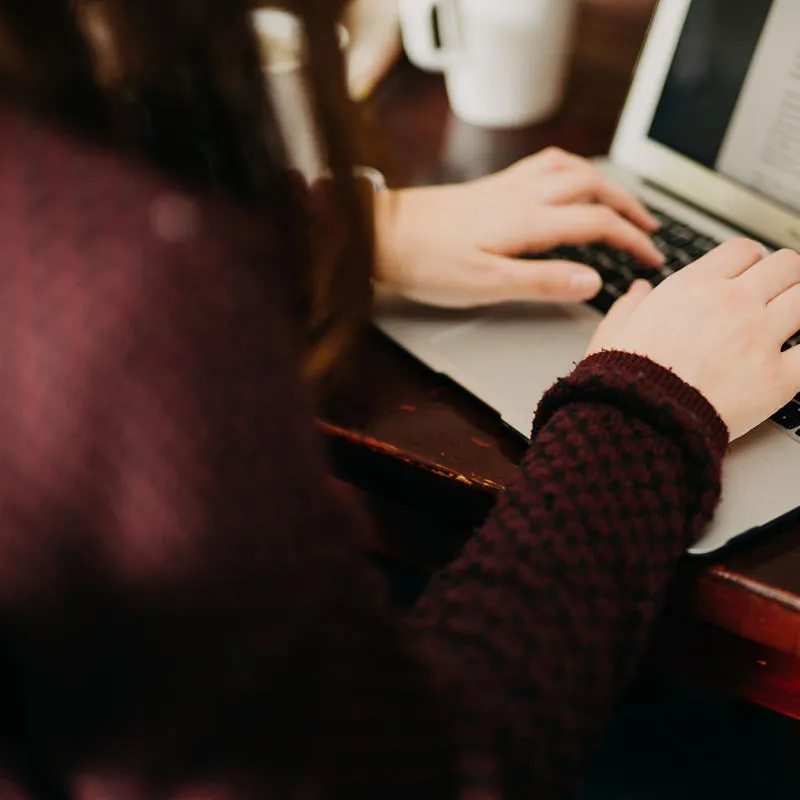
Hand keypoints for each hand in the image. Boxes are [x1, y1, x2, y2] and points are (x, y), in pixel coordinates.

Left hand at [373, 147, 663, 307]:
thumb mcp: (486, 283)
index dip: (632, 240)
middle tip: (650, 229)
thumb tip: (594, 281)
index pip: (597, 222)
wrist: (381, 234)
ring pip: (571, 169)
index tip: (653, 259)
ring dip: (604, 183)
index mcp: (527, 222)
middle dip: (629, 206)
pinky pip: (544, 164)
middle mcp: (522, 195)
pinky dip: (571, 169)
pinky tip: (569, 180)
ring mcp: (507, 186)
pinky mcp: (492, 186)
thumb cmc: (427, 262)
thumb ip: (542, 281)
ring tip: (622, 202)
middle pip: (592, 186)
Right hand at [586, 239, 799, 439]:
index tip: (751, 270)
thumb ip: (631, 304)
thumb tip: (639, 290)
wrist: (637, 420)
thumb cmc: (621, 378)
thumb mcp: (613, 330)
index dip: (750, 259)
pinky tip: (797, 357)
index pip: (743, 250)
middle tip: (778, 293)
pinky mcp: (778, 378)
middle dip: (784, 277)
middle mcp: (733, 303)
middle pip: (785, 265)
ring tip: (792, 322)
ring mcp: (759, 338)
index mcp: (693, 286)